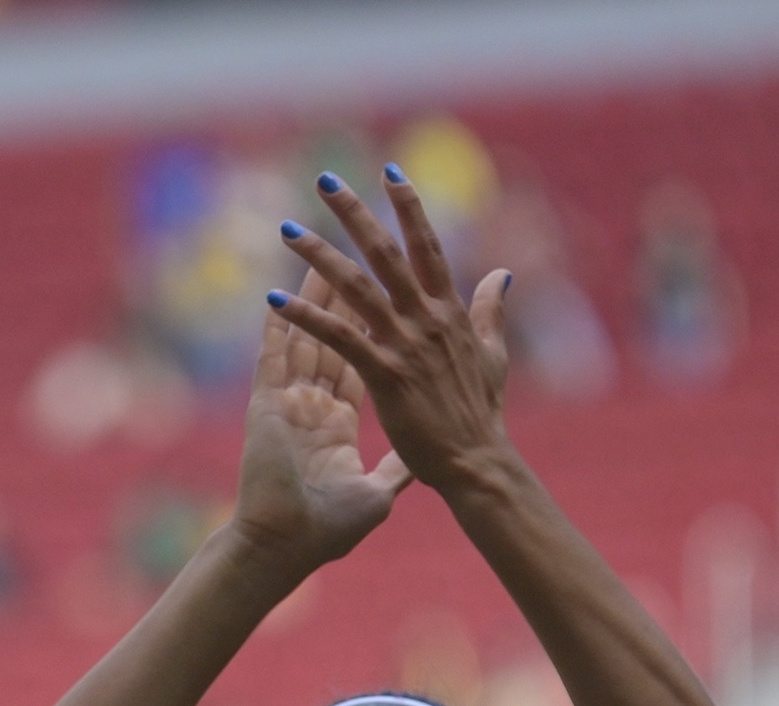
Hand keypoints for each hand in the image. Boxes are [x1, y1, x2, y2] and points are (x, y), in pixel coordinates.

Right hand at [229, 265, 412, 573]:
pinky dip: (278, 322)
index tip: (386, 290)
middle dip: (346, 291)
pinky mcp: (267, 405)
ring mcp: (287, 402)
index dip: (372, 325)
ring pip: (305, 334)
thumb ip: (399, 468)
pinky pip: (274, 355)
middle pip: (334, 336)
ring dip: (313, 293)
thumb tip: (427, 460)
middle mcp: (311, 405)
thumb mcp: (378, 493)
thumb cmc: (326, 532)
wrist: (287, 548)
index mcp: (337, 423)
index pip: (360, 359)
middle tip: (356, 253)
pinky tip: (280, 289)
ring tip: (322, 250)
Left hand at [271, 169, 514, 494]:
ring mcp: (406, 344)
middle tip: (325, 179)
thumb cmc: (479, 414)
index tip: (390, 171)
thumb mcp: (493, 354)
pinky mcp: (386, 374)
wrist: (476, 461)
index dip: (409, 206)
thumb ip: (492, 311)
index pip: (426, 246)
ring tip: (287, 229)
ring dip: (319, 255)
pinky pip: (339, 337)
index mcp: (450, 310)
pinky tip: (274, 299)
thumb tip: (503, 272)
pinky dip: (305, 316)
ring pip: (357, 287)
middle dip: (356, 212)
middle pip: (386, 252)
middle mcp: (427, 318)